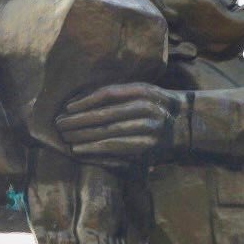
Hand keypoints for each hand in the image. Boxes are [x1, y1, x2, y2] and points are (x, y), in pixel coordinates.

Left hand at [54, 83, 184, 162]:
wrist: (184, 125)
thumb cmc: (154, 104)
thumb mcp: (141, 90)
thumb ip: (116, 92)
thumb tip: (79, 101)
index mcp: (144, 93)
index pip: (108, 96)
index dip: (85, 102)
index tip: (67, 108)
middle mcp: (147, 112)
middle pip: (106, 117)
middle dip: (79, 122)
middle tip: (60, 125)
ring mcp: (148, 133)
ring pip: (109, 136)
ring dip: (84, 139)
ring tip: (66, 140)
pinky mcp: (147, 152)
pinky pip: (116, 153)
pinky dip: (95, 153)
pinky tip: (80, 151)